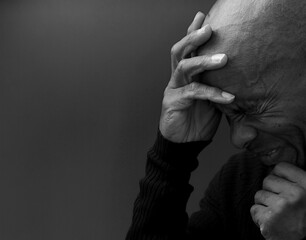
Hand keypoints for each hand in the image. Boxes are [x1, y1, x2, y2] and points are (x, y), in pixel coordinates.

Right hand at [159, 11, 234, 142]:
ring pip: (184, 67)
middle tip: (208, 28)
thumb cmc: (198, 120)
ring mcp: (173, 89)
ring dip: (203, 60)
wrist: (185, 143)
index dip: (192, 32)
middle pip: (180, 51)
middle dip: (193, 37)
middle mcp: (177, 79)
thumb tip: (234, 73)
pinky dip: (212, 93)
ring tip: (222, 58)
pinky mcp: (173, 102)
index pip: (187, 49)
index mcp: (185, 76)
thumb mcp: (210, 99)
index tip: (202, 16)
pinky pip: (193, 92)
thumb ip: (215, 84)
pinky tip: (228, 97)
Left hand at [251, 162, 305, 239]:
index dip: (278, 175)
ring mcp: (281, 206)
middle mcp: (296, 194)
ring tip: (277, 213)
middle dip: (270, 191)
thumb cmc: (302, 215)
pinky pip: (254, 209)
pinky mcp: (269, 219)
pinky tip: (271, 221)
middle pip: (267, 180)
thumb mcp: (305, 192)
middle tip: (281, 203)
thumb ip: (293, 180)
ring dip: (264, 204)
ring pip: (259, 194)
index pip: (281, 167)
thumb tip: (271, 167)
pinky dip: (259, 216)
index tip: (281, 186)